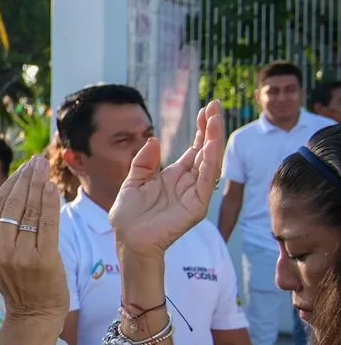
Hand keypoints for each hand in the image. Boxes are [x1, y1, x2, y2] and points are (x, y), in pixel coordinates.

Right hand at [0, 156, 68, 324]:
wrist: (33, 313)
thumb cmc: (15, 284)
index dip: (9, 184)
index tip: (22, 169)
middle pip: (12, 204)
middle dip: (25, 178)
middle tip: (35, 161)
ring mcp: (21, 254)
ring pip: (29, 210)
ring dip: (38, 184)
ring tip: (43, 168)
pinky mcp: (43, 258)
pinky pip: (47, 223)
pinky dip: (49, 203)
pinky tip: (51, 187)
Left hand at [110, 101, 225, 258]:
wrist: (127, 238)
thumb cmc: (129, 214)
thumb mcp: (133, 181)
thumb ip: (143, 162)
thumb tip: (153, 139)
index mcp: (175, 175)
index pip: (195, 148)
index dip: (201, 129)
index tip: (206, 109)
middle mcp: (189, 182)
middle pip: (205, 151)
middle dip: (211, 128)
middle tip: (216, 106)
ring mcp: (195, 194)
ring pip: (210, 163)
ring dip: (214, 141)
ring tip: (216, 119)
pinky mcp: (197, 207)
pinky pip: (206, 182)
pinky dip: (210, 164)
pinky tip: (211, 146)